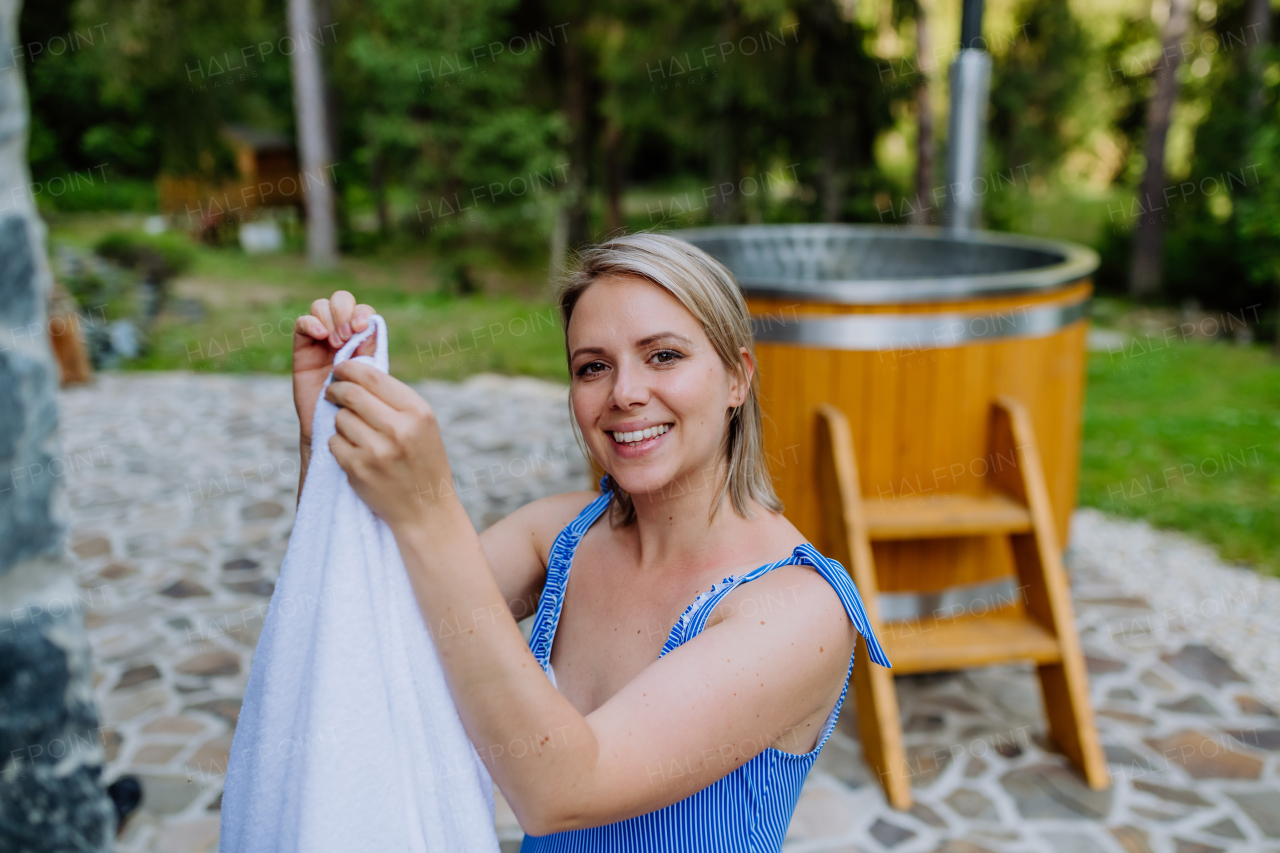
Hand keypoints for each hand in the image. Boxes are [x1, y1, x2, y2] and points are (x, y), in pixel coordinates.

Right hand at [294, 291, 375, 442]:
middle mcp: (342, 336)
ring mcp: (321, 341)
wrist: (336, 430)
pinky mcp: (303, 349)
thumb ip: (371, 351)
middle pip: (341, 300)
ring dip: (330, 318)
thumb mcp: (371, 378)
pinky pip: (302, 323)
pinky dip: (311, 323)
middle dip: (344, 311)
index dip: (362, 313)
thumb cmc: (360, 407)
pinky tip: (321, 337)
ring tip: (335, 342)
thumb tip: (372, 325)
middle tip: (348, 336)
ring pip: (321, 307)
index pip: (362, 310)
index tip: (362, 329)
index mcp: (364, 340)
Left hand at [324, 360, 457, 528]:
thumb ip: (395, 398)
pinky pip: (334, 443)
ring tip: (355, 432)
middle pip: (351, 394)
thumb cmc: (423, 460)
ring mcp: (376, 450)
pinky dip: (339, 444)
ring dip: (341, 422)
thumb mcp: (423, 424)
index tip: (340, 369)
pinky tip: (354, 452)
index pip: (372, 377)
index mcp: (417, 412)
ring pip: (340, 419)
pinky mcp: (358, 469)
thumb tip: (357, 368)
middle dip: (336, 389)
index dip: (349, 368)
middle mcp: (398, 429)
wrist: (425, 509)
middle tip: (332, 392)